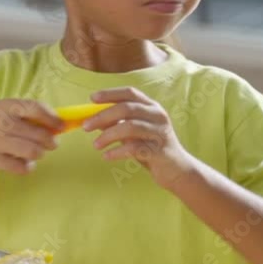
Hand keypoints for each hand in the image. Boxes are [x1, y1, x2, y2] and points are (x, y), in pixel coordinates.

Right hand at [0, 99, 63, 174]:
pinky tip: (25, 164)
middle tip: (50, 144)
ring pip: (32, 151)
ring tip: (37, 153)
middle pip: (39, 134)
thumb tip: (57, 123)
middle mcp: (2, 121)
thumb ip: (26, 114)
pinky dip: (27, 167)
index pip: (37, 109)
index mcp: (7, 105)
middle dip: (50, 141)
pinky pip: (19, 167)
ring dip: (39, 154)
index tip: (62, 127)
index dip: (53, 119)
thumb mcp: (3, 111)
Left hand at [82, 87, 196, 188]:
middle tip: (85, 126)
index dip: (110, 93)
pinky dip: (117, 151)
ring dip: (108, 135)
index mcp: (151, 107)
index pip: (130, 93)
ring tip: (95, 145)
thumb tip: (92, 120)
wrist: (177, 170)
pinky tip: (107, 156)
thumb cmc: (151, 148)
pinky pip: (134, 148)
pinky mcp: (160, 150)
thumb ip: (117, 124)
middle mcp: (158, 116)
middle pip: (127, 108)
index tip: (92, 98)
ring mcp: (160, 132)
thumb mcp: (133, 133)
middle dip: (102, 116)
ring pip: (130, 127)